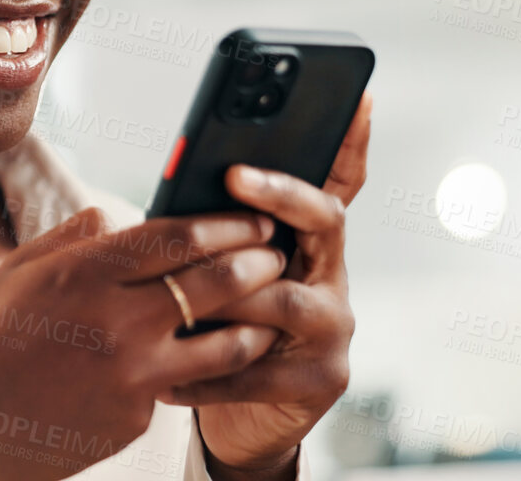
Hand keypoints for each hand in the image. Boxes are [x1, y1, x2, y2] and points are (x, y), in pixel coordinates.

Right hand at [0, 206, 289, 480]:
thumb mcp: (16, 276)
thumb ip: (73, 239)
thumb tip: (118, 216)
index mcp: (83, 274)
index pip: (176, 236)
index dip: (225, 223)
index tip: (253, 216)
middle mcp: (115, 321)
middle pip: (213, 281)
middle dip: (257, 261)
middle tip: (277, 251)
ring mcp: (131, 374)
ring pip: (223, 341)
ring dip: (255, 318)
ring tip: (270, 306)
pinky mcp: (137, 416)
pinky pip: (182, 384)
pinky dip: (202, 367)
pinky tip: (217, 355)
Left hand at [174, 92, 372, 477]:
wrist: (243, 422)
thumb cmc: (221, 332)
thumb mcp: (222, 275)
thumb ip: (215, 236)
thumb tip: (177, 190)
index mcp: (311, 244)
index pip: (342, 180)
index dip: (352, 140)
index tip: (354, 97)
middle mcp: (333, 278)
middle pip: (324, 218)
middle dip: (279, 194)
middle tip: (235, 175)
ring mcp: (333, 329)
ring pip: (282, 297)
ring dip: (226, 296)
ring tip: (177, 297)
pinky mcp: (319, 379)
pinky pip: (257, 368)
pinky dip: (206, 372)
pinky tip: (165, 378)